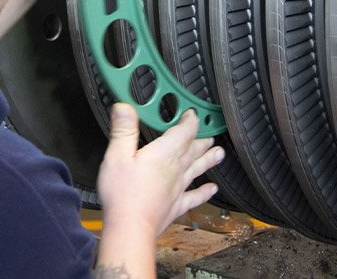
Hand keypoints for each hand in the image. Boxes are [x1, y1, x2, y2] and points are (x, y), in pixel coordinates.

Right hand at [97, 103, 223, 238]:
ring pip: (198, 169)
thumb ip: (124, 130)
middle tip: (211, 133)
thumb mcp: (117, 155)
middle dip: (202, 139)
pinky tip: (213, 190)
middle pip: (194, 149)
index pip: (184, 131)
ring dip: (209, 160)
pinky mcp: (176, 205)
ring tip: (219, 153)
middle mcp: (175, 169)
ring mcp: (178, 188)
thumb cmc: (123, 194)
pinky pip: (195, 196)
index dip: (190, 120)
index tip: (192, 114)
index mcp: (164, 154)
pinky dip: (205, 192)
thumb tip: (125, 108)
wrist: (131, 228)